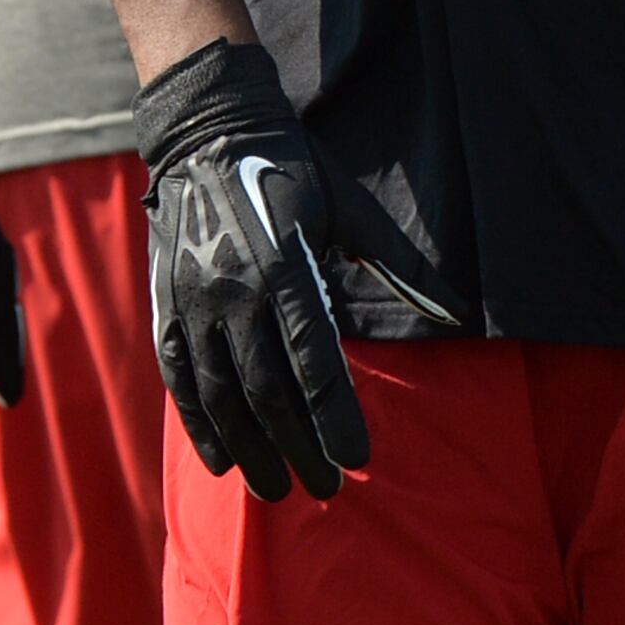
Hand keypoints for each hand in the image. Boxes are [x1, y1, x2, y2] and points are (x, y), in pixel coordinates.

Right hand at [132, 37, 456, 501]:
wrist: (208, 135)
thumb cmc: (295, 173)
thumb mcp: (351, 210)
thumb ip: (401, 266)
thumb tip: (457, 312)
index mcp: (285, 270)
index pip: (315, 366)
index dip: (337, 419)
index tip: (358, 460)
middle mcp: (235, 294)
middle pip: (269, 394)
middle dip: (298, 448)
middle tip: (324, 489)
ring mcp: (194, 303)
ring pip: (222, 396)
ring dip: (250, 449)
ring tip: (274, 488)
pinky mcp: (167, 306)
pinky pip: (180, 379)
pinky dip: (199, 424)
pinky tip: (221, 459)